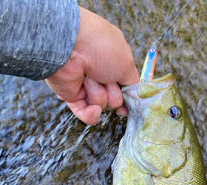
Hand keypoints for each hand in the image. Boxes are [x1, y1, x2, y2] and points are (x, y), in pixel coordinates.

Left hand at [45, 7, 138, 124]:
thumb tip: (135, 97)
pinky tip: (94, 108)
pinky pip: (87, 115)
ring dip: (99, 94)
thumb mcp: (128, 63)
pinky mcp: (73, 97)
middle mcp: (100, 74)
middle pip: (115, 99)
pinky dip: (91, 114)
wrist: (70, 47)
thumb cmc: (101, 48)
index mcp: (113, 62)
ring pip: (102, 105)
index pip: (124, 86)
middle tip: (106, 78)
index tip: (130, 102)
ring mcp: (86, 86)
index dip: (127, 96)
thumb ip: (133, 83)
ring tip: (90, 77)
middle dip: (113, 92)